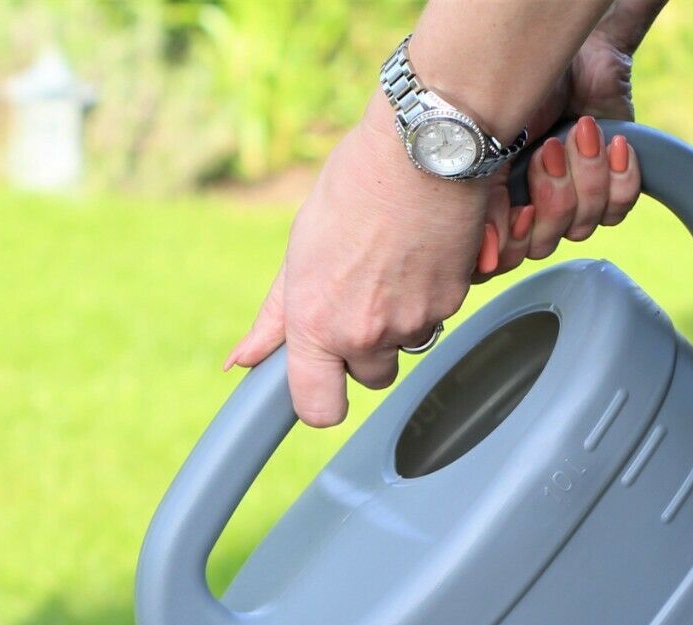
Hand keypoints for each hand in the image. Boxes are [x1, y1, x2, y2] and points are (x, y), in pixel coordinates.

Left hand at [226, 21, 645, 427]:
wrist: (424, 147)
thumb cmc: (356, 186)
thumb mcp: (299, 254)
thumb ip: (274, 319)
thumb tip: (241, 361)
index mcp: (316, 324)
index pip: (318, 410)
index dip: (321, 402)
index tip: (322, 383)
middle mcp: (363, 333)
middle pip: (370, 379)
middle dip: (367, 351)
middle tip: (363, 296)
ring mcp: (412, 322)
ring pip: (406, 348)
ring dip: (400, 322)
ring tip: (391, 265)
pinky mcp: (451, 303)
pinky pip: (437, 318)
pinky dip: (429, 296)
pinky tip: (418, 253)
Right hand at [481, 24, 642, 278]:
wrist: (576, 61)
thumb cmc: (524, 98)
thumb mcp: (491, 150)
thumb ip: (486, 208)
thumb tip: (487, 262)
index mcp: (494, 209)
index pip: (497, 264)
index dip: (513, 244)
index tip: (522, 210)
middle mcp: (529, 215)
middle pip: (542, 245)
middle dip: (553, 193)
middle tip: (550, 148)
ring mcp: (570, 206)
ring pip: (582, 225)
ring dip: (586, 173)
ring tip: (582, 131)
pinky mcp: (609, 193)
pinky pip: (618, 210)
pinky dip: (619, 174)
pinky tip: (610, 143)